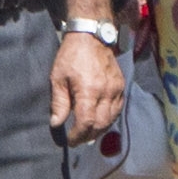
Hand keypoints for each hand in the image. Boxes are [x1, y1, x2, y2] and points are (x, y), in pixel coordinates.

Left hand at [50, 31, 124, 145]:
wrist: (92, 37)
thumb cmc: (70, 56)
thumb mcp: (58, 78)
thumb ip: (59, 103)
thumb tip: (56, 123)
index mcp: (89, 91)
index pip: (86, 122)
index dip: (78, 135)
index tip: (70, 140)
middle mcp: (107, 93)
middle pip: (101, 124)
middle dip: (88, 135)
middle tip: (77, 140)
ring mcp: (117, 90)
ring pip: (111, 119)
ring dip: (100, 130)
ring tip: (87, 133)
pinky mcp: (121, 87)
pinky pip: (118, 109)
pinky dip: (109, 119)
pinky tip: (100, 121)